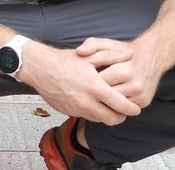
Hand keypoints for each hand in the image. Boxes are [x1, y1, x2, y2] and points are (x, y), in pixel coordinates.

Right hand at [18, 42, 140, 125]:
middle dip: (121, 116)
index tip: (135, 108)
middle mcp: (87, 102)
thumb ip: (112, 56)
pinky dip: (93, 113)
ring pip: (99, 120)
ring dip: (106, 115)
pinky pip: (86, 116)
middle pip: (112, 119)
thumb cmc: (63, 61)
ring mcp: (76, 109)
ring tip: (108, 105)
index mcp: (95, 88)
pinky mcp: (68, 112)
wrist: (40, 68)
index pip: (120, 105)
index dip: (131, 108)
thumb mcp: (90, 56)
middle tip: (124, 110)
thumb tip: (130, 54)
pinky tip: (92, 102)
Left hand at [75, 37, 164, 108]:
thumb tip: (79, 51)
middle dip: (96, 93)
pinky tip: (108, 98)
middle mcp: (135, 85)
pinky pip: (124, 107)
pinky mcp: (144, 101)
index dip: (89, 82)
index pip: (99, 84)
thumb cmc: (124, 50)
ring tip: (96, 94)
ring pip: (115, 105)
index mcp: (125, 71)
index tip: (83, 80)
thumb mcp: (108, 43)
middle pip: (107, 97)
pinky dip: (116, 104)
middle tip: (86, 90)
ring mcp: (141, 95)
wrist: (152, 55)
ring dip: (105, 101)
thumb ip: (92, 44)